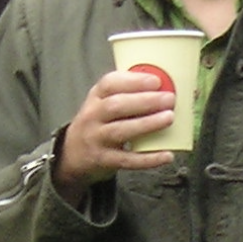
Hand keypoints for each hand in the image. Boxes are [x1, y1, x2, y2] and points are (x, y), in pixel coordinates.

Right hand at [53, 69, 175, 205]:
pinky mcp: (104, 161)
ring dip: (147, 124)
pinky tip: (167, 155)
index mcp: (95, 97)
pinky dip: (149, 159)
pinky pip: (128, 160)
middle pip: (116, 106)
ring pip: (121, 131)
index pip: (109, 84)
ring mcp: (96, 139)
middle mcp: (92, 117)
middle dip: (145, 101)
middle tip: (169, 99)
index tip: (156, 81)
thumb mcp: (102, 104)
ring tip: (169, 118)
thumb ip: (126, 94)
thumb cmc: (98, 124)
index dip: (133, 81)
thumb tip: (164, 87)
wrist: (73, 155)